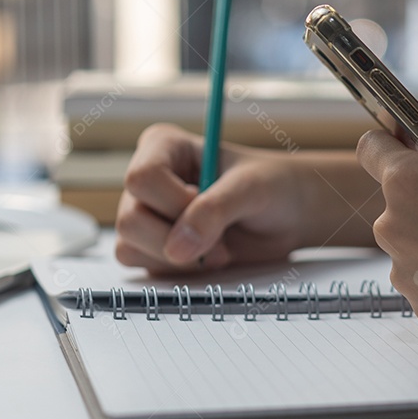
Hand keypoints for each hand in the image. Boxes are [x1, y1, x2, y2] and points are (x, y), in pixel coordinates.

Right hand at [115, 124, 308, 273]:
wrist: (287, 215)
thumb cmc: (272, 187)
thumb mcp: (250, 189)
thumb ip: (214, 210)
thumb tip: (177, 248)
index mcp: (163, 147)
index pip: (142, 179)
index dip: (174, 203)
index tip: (208, 206)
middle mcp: (147, 181)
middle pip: (130, 220)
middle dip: (177, 240)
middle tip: (219, 240)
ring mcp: (146, 216)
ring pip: (130, 248)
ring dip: (180, 260)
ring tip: (218, 247)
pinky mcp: (152, 248)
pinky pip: (145, 269)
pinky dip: (179, 271)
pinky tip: (207, 257)